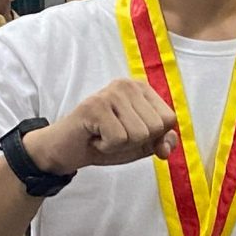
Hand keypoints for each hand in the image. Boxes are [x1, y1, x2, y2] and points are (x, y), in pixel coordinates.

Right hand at [29, 79, 177, 174]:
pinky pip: (119, 139)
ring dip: (120, 145)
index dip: (153, 137)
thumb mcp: (139, 145)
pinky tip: (94, 137)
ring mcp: (111, 93)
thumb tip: (169, 144)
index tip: (129, 134)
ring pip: (139, 134)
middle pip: (156, 127)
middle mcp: (127, 85)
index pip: (169, 119)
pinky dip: (107, 147)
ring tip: (103, 135)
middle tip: (113, 135)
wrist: (66, 150)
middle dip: (136, 142)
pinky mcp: (95, 106)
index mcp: (141, 89)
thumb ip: (160, 142)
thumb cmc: (103, 142)